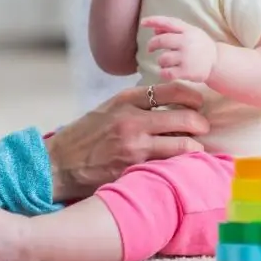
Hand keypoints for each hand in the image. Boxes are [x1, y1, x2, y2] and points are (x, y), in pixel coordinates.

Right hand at [42, 82, 208, 201]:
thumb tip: (162, 101)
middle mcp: (131, 120)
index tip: (198, 101)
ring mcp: (134, 146)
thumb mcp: (105, 110)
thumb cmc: (82, 137)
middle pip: (183, 118)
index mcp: (124, 101)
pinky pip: (167, 165)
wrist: (58, 163)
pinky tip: (181, 165)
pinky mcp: (134, 169)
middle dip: (200, 123)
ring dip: (194, 147)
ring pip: (182, 145)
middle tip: (203, 128)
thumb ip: (132, 105)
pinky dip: (178, 164)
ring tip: (196, 148)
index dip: (191, 95)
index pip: (169, 91)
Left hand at [141, 15, 217, 82]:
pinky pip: (166, 73)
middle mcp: (187, 42)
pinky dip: (163, 73)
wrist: (218, 62)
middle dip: (152, 45)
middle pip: (160, 41)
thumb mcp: (191, 33)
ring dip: (161, 61)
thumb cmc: (200, 46)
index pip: (168, 22)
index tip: (143, 22)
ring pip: (162, 58)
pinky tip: (167, 72)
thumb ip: (173, 30)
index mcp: (188, 31)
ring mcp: (186, 57)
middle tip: (150, 48)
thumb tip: (154, 29)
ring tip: (167, 63)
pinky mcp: (186, 71)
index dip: (154, 21)